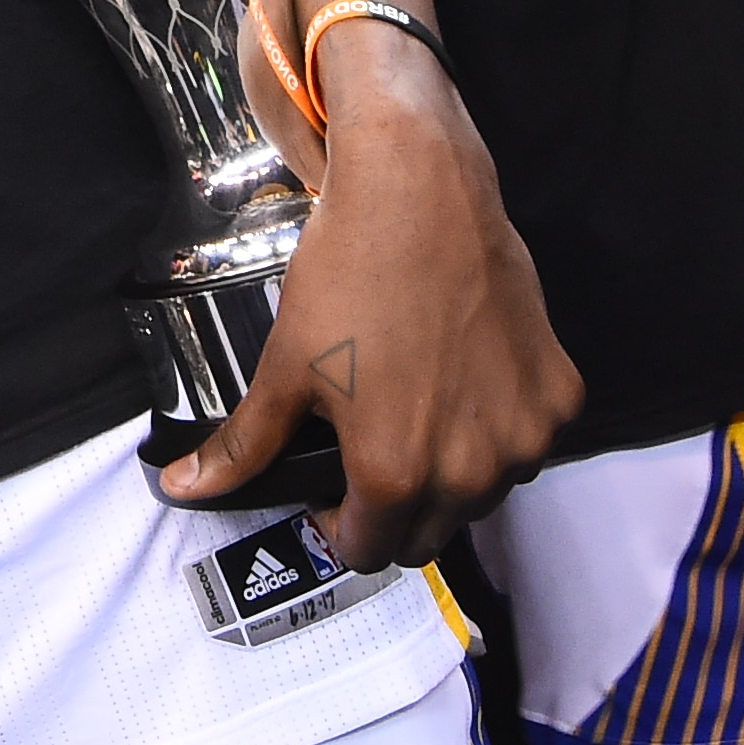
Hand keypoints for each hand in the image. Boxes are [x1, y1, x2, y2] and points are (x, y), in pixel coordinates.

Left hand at [158, 50, 579, 575]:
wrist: (420, 195)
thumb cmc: (347, 276)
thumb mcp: (286, 367)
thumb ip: (245, 447)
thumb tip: (184, 489)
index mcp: (395, 474)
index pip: (369, 550)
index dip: (339, 527)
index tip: (329, 492)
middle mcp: (470, 472)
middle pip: (428, 535)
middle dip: (392, 513)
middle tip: (367, 455)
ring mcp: (524, 436)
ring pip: (481, 496)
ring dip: (449, 478)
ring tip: (415, 412)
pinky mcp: (559, 396)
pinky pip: (525, 445)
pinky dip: (496, 433)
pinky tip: (463, 384)